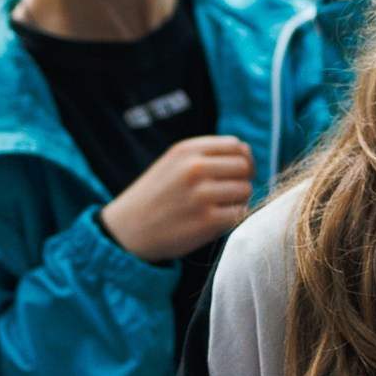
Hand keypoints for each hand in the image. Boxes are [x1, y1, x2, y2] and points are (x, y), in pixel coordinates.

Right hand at [100, 135, 255, 261]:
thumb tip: (248, 155)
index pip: (237, 146)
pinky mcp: (206, 222)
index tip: (236, 174)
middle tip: (227, 194)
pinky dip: (234, 218)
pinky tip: (217, 221)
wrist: (128, 229)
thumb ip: (207, 155)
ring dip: (239, 200)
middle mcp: (195, 169)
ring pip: (246, 190)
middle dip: (242, 180)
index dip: (244, 160)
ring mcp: (201, 195)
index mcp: (187, 150)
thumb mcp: (174, 163)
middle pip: (245, 167)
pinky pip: (240, 213)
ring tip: (219, 207)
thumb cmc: (157, 196)